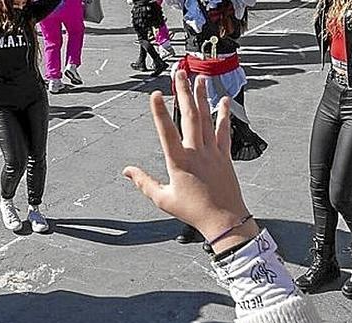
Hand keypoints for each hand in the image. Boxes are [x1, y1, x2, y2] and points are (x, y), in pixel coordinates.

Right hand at [124, 70, 256, 249]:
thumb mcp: (163, 199)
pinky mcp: (225, 156)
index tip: (155, 94)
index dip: (159, 112)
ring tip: (198, 78)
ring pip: (207, 118)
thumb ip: (144, 182)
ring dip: (202, 97)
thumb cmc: (193, 212)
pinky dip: (223, 114)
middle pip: (189, 116)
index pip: (166, 132)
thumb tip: (127, 171)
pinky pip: (224, 130)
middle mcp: (197, 153)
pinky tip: (223, 100)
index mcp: (179, 162)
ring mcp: (213, 152)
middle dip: (183, 92)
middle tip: (179, 73)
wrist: (224, 220)